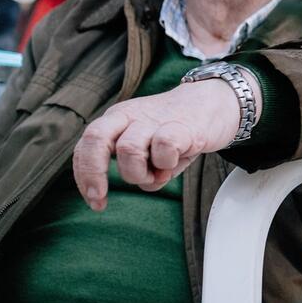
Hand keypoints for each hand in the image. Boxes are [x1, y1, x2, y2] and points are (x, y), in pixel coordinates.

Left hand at [72, 79, 242, 210]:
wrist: (217, 101)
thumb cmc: (179, 129)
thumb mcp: (149, 146)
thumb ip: (139, 166)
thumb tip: (146, 183)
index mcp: (118, 120)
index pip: (87, 146)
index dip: (84, 176)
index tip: (95, 201)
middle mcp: (131, 116)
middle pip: (95, 138)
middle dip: (93, 173)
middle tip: (100, 198)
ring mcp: (154, 119)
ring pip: (128, 149)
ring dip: (140, 173)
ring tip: (159, 173)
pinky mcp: (181, 125)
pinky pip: (163, 146)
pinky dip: (167, 163)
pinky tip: (178, 160)